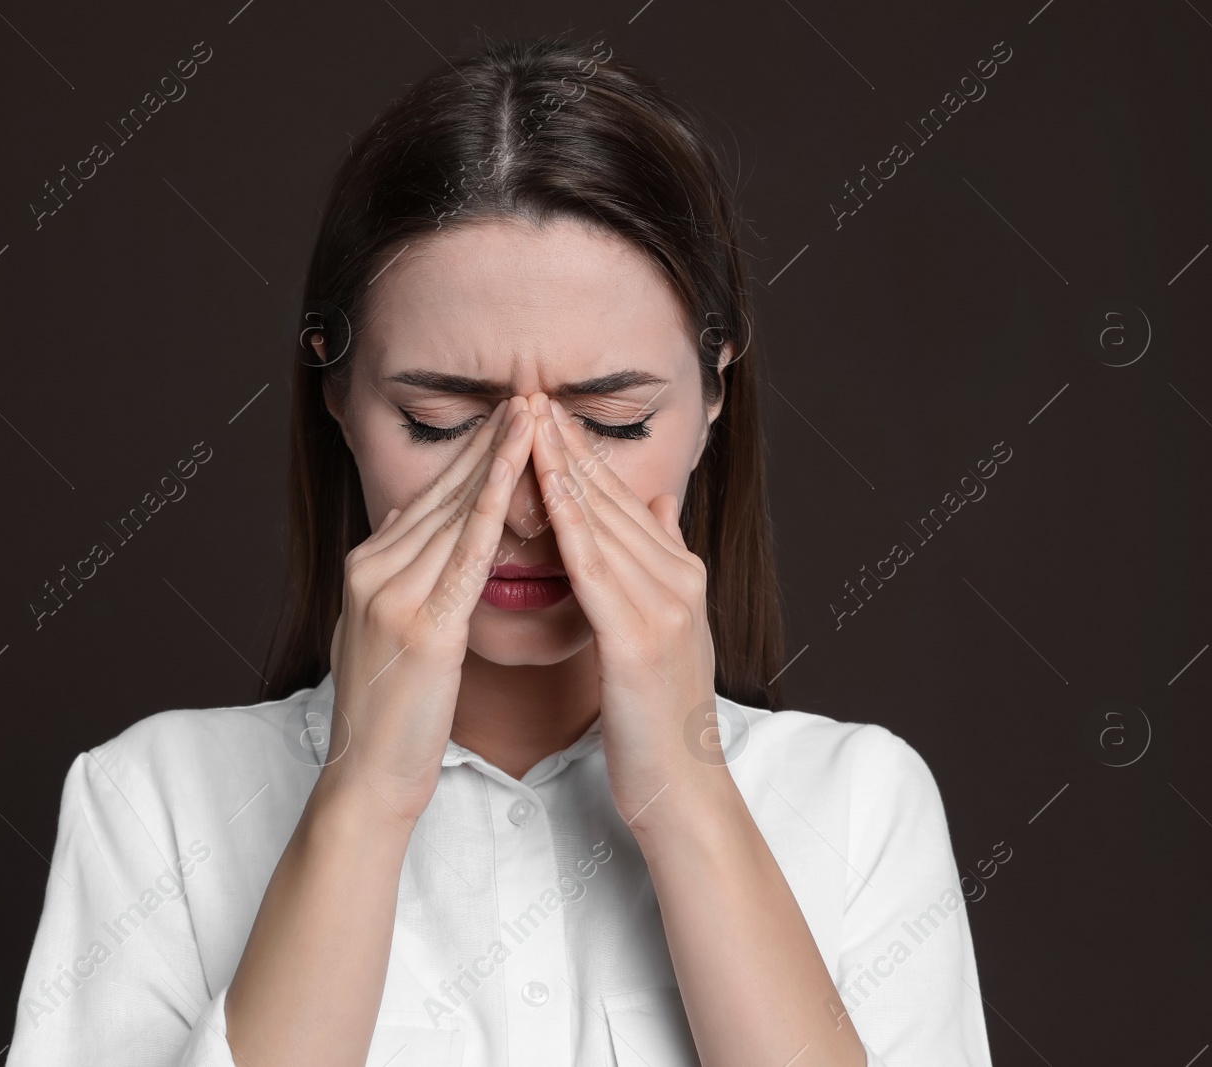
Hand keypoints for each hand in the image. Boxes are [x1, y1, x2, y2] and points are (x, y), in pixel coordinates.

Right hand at [321, 397, 536, 824]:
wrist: (367, 777)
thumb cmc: (390, 714)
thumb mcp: (381, 630)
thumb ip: (395, 573)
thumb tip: (406, 521)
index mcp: (366, 570)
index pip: (427, 498)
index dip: (471, 455)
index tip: (508, 417)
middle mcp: (372, 572)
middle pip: (441, 493)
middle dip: (488, 441)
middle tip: (528, 393)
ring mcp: (392, 596)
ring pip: (454, 512)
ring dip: (498, 460)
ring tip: (533, 414)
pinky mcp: (422, 626)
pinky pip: (465, 555)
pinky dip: (493, 508)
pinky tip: (519, 476)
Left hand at [527, 393, 726, 831]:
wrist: (681, 787)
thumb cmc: (658, 717)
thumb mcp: (667, 628)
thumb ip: (661, 564)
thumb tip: (661, 505)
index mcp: (680, 575)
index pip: (624, 499)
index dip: (583, 453)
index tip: (546, 411)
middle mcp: (678, 579)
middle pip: (613, 497)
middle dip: (568, 443)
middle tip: (530, 393)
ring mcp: (662, 605)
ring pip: (602, 520)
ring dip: (563, 466)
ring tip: (529, 420)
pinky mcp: (637, 636)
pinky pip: (594, 566)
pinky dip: (568, 521)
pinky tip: (542, 487)